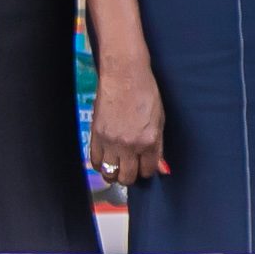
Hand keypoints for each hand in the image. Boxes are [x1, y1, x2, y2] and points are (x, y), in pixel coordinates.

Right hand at [88, 60, 167, 187]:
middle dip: (131, 175)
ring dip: (114, 173)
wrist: (124, 75)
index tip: (145, 166)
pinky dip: (101, 164)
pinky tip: (106, 158)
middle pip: (127, 178)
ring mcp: (110, 142)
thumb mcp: (159, 119)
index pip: (148, 171)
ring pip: (109, 174)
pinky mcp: (95, 135)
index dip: (147, 171)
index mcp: (149, 140)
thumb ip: (157, 145)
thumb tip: (157, 165)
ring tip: (118, 165)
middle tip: (131, 167)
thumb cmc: (146, 93)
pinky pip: (95, 162)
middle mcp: (129, 145)